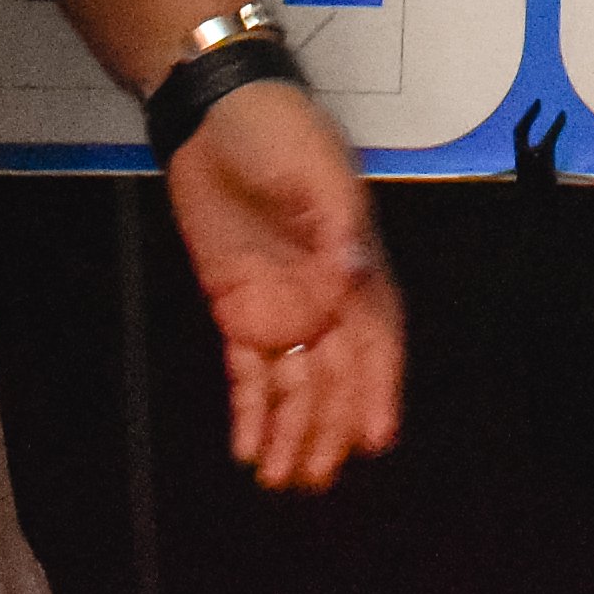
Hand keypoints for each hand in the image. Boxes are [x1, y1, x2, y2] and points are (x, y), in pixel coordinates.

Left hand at [161, 77, 405, 492]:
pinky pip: (249, 371)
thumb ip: (338, 230)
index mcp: (352, 262)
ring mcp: (282, 304)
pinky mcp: (238, 307)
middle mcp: (324, 294)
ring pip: (295, 383)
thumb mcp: (313, 171)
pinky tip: (249, 448)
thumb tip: (357, 279)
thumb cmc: (277, 132)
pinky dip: (252, 410)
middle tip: (317, 477)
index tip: (375, 438)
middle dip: (330, 427)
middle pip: (335, 374)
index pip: (374, 339)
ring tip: (284, 480)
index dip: (377, 389)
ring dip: (293, 431)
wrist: (215, 113)